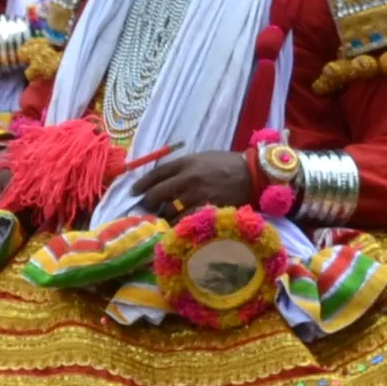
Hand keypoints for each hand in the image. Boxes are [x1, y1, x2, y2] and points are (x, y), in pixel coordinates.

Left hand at [128, 146, 258, 213]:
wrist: (252, 174)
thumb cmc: (228, 164)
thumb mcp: (203, 158)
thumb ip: (184, 167)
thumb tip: (165, 179)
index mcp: (186, 163)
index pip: (156, 173)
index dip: (142, 184)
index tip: (134, 192)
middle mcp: (187, 179)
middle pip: (157, 193)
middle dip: (149, 203)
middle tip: (147, 208)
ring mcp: (196, 196)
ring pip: (169, 211)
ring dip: (163, 217)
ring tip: (162, 220)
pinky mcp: (206, 210)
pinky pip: (185, 222)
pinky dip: (179, 225)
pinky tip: (177, 227)